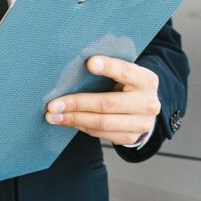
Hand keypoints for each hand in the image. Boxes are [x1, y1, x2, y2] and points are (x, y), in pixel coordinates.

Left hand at [45, 55, 160, 145]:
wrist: (145, 108)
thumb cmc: (127, 85)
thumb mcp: (125, 73)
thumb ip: (108, 69)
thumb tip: (75, 67)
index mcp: (146, 80)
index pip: (126, 71)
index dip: (108, 67)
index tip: (89, 63)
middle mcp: (147, 103)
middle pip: (107, 103)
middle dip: (77, 103)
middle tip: (53, 104)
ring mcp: (141, 123)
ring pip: (102, 123)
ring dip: (74, 119)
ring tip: (53, 116)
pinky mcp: (131, 137)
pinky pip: (101, 133)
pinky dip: (81, 126)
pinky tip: (68, 121)